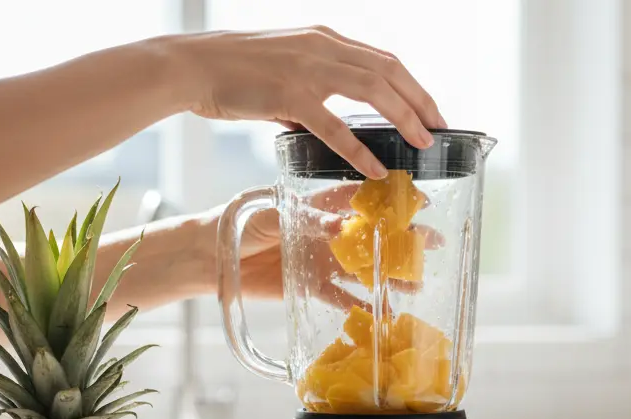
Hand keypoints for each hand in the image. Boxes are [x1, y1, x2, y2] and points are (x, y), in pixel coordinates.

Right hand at [165, 26, 445, 178]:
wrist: (191, 66)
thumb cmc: (231, 71)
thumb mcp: (283, 69)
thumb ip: (310, 91)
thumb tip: (323, 123)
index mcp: (324, 39)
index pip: (384, 60)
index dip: (414, 86)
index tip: (431, 111)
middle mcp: (322, 47)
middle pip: (390, 72)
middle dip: (420, 102)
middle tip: (439, 131)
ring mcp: (308, 70)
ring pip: (373, 91)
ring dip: (403, 119)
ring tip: (420, 145)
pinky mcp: (289, 95)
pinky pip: (335, 127)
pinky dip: (359, 149)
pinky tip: (375, 168)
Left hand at [225, 183, 442, 309]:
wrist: (209, 254)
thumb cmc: (237, 220)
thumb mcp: (273, 213)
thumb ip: (309, 220)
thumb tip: (342, 227)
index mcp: (319, 205)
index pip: (363, 198)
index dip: (392, 200)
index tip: (421, 201)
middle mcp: (326, 232)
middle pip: (373, 236)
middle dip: (403, 240)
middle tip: (433, 244)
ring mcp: (320, 260)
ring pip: (364, 270)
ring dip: (390, 277)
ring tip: (417, 285)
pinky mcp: (310, 286)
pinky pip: (340, 299)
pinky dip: (360, 308)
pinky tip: (383, 314)